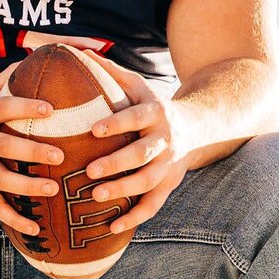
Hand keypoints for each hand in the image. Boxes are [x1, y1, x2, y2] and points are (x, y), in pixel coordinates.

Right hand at [0, 63, 65, 235]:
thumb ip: (5, 79)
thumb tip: (37, 57)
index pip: (4, 107)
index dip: (26, 106)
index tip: (51, 108)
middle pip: (4, 147)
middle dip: (32, 152)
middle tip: (59, 155)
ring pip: (0, 181)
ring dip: (27, 187)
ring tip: (53, 189)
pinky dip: (15, 219)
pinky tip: (38, 229)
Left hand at [80, 51, 195, 233]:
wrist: (199, 128)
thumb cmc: (154, 105)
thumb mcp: (139, 85)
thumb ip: (111, 71)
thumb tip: (79, 51)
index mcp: (155, 112)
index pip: (136, 118)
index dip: (117, 124)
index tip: (94, 130)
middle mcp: (165, 140)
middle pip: (142, 154)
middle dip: (116, 163)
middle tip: (89, 171)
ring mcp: (168, 165)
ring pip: (148, 182)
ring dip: (123, 191)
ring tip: (96, 197)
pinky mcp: (169, 185)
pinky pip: (153, 205)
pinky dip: (134, 218)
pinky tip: (111, 227)